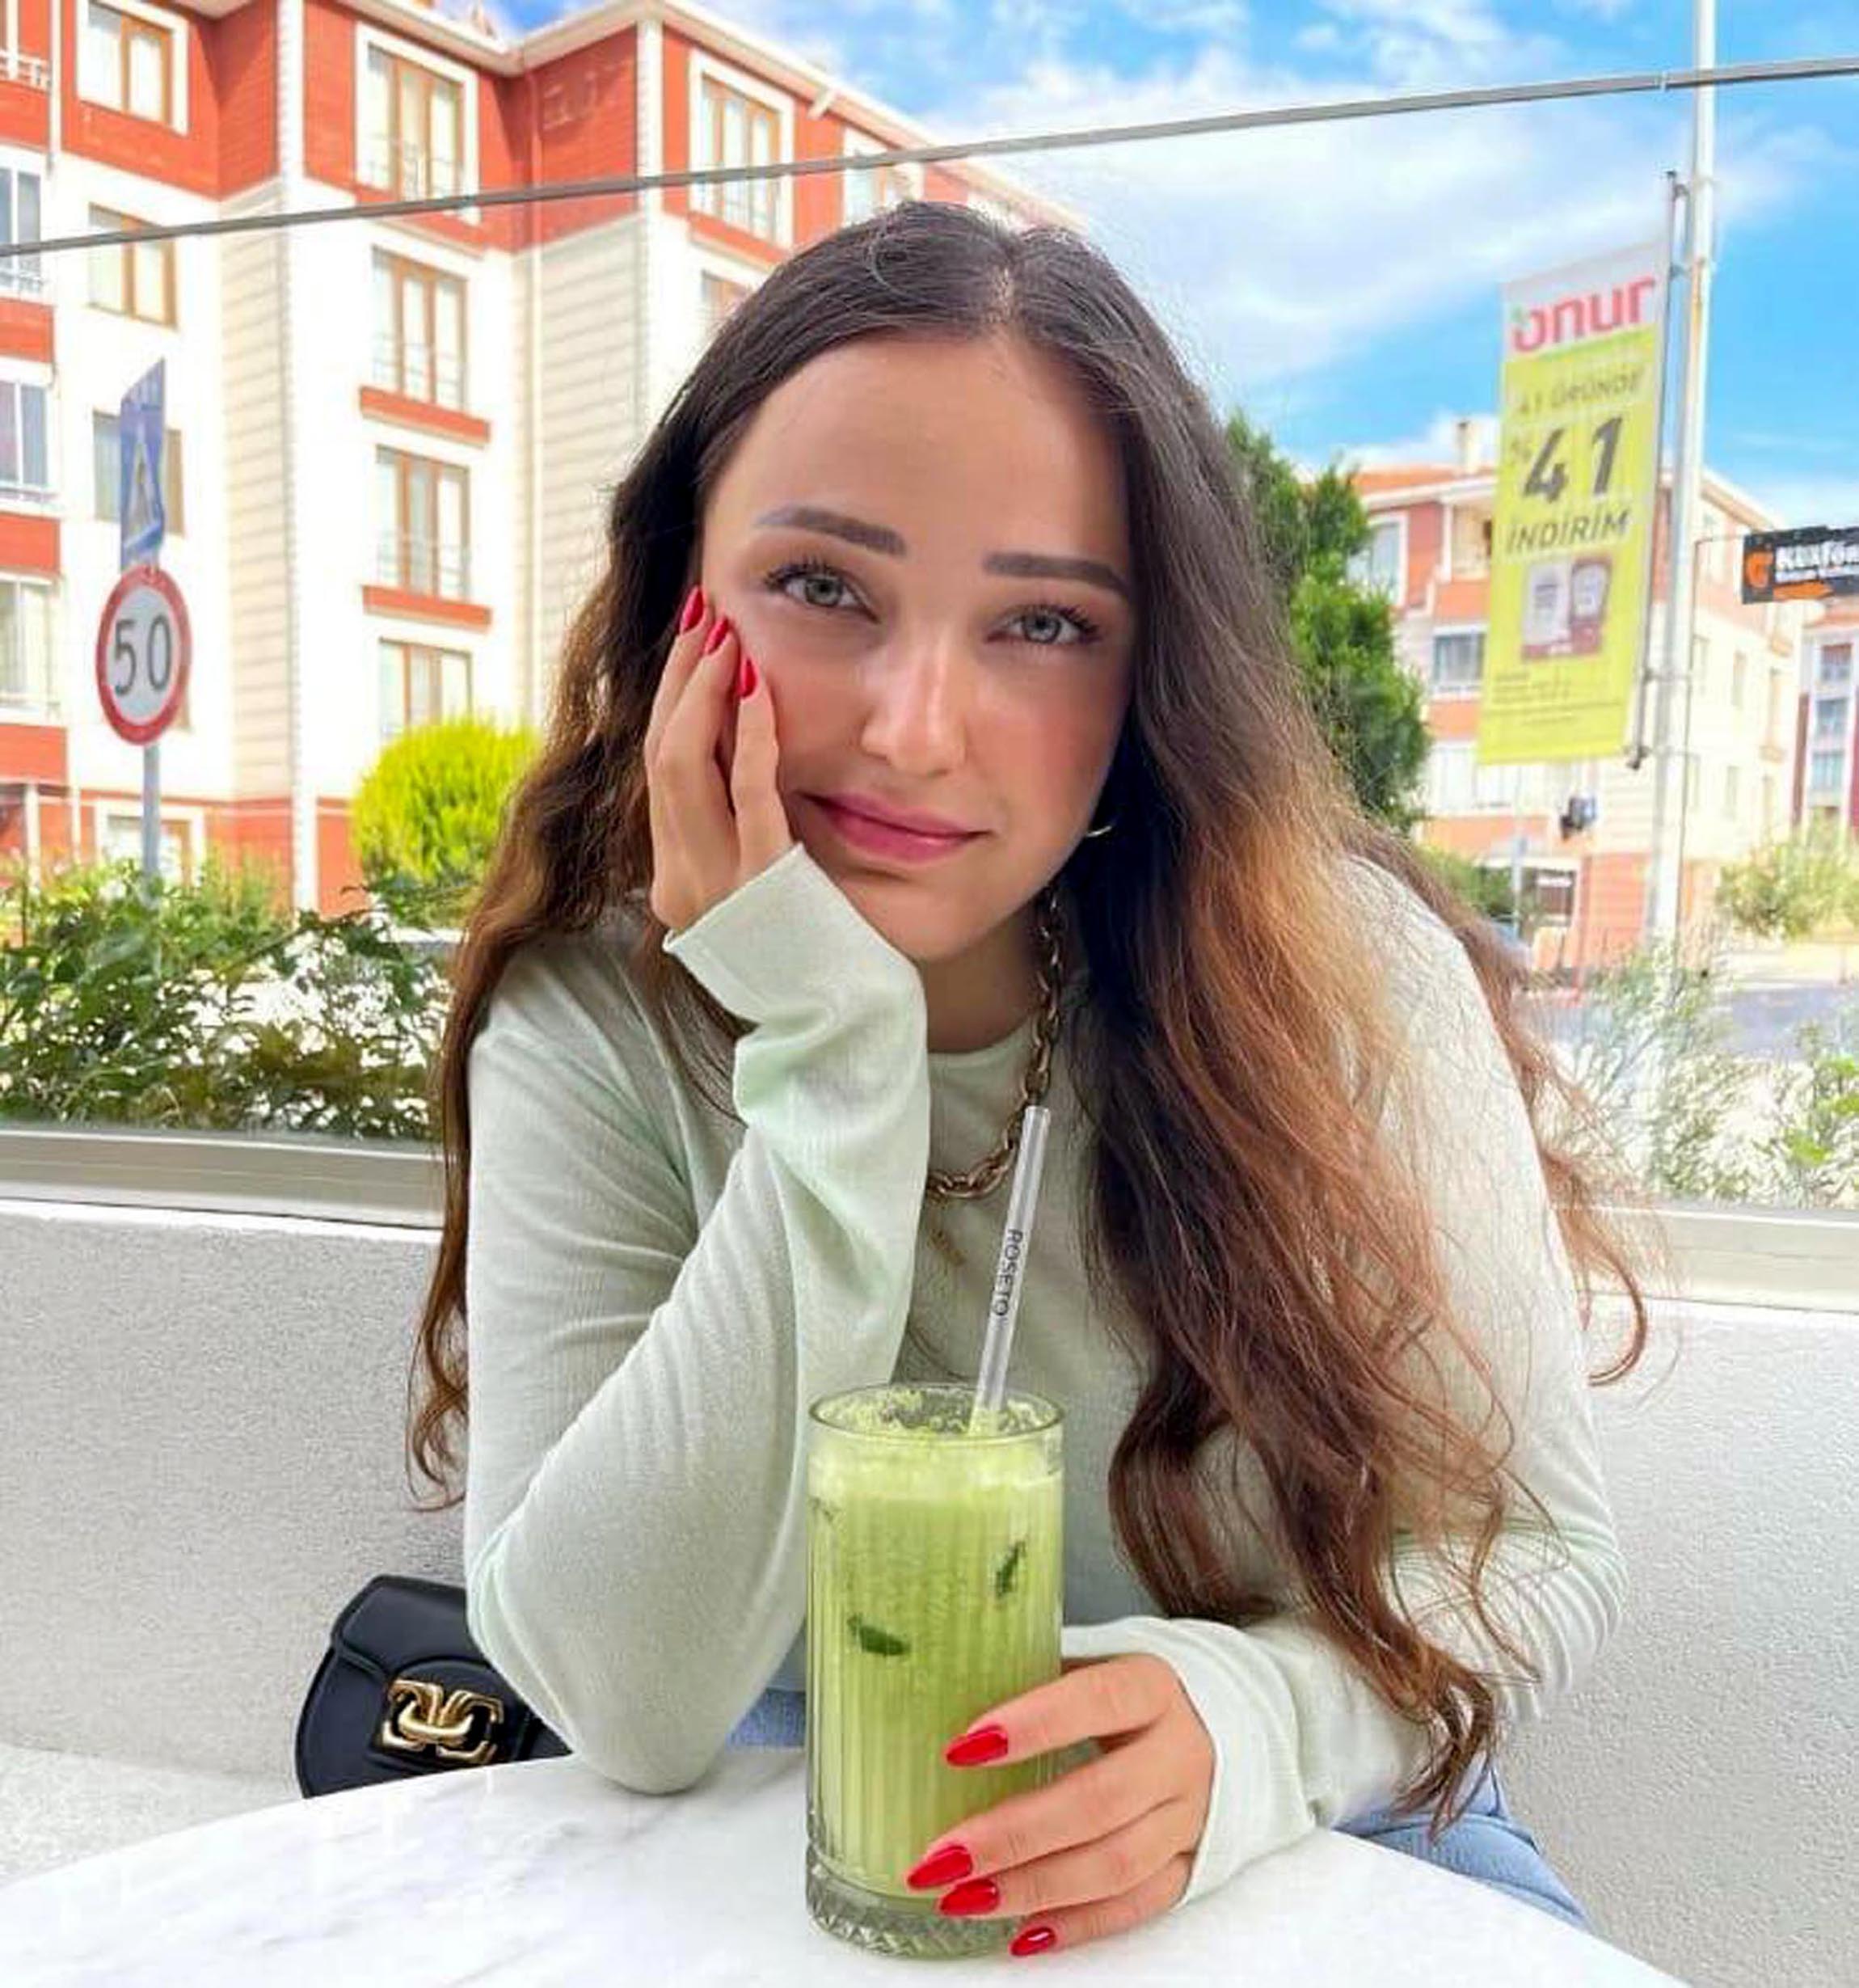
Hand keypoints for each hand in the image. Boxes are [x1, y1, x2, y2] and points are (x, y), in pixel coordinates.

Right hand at [646, 585, 794, 933]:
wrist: (839, 1032)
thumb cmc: (816, 959)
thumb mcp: (763, 892)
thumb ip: (740, 837)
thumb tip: (740, 753)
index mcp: (672, 881)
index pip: (655, 769)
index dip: (667, 697)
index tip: (690, 638)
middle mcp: (676, 884)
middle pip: (658, 756)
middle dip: (679, 677)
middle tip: (704, 613)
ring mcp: (711, 888)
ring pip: (681, 766)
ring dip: (705, 691)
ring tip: (726, 636)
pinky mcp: (760, 885)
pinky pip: (748, 793)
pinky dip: (751, 734)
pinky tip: (759, 687)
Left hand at [904, 1654, 1213, 1957]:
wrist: (1227, 1720)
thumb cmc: (1130, 1692)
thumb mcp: (1095, 1662)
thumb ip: (1035, 1676)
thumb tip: (938, 1694)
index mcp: (1154, 1686)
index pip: (1097, 1701)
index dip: (1032, 1725)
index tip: (962, 1748)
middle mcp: (1180, 1753)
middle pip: (1099, 1801)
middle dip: (1012, 1834)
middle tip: (941, 1857)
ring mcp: (1191, 1815)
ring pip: (1116, 1864)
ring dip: (1034, 1888)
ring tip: (963, 1900)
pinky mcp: (1192, 1864)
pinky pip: (1138, 1905)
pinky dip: (1079, 1925)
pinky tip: (1021, 1936)